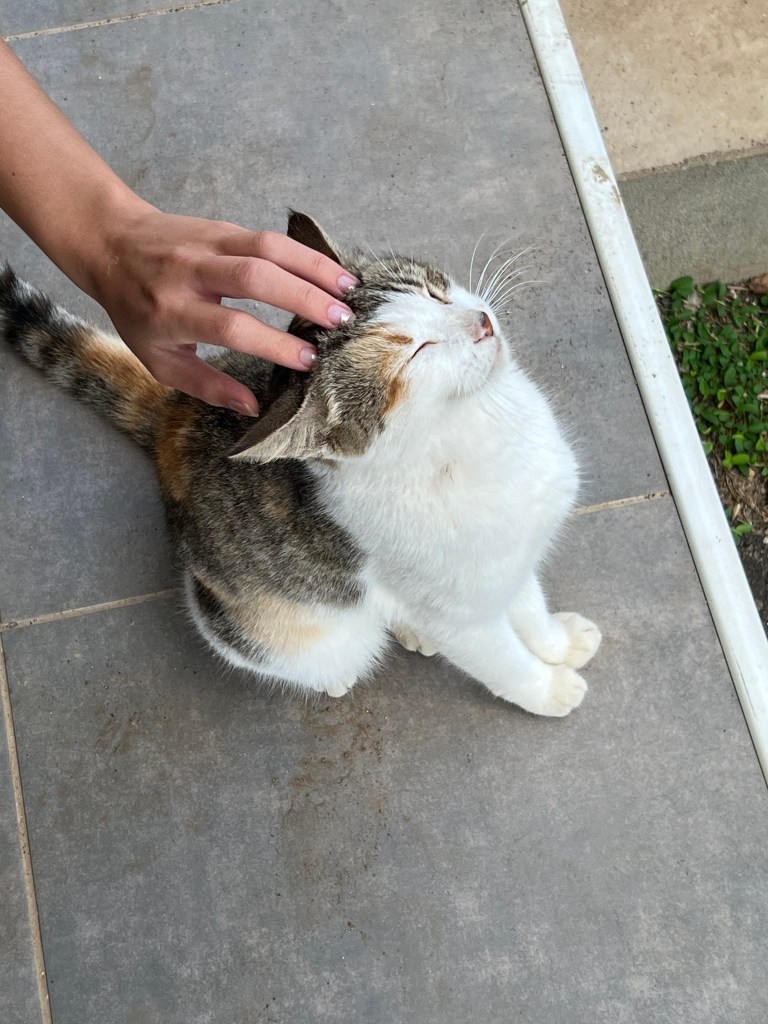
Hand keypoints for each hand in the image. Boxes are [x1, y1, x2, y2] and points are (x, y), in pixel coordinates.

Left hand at [91, 203, 357, 413]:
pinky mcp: (224, 228)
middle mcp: (191, 272)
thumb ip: (206, 385)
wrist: (112, 245)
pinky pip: (271, 236)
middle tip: (342, 323)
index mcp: (173, 312)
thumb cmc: (138, 311)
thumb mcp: (159, 359)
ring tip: (350, 291)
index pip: (233, 327)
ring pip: (269, 247)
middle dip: (305, 298)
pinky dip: (306, 253)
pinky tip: (333, 271)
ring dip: (315, 268)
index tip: (309, 361)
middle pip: (256, 278)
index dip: (274, 344)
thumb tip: (252, 408)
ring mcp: (209, 244)